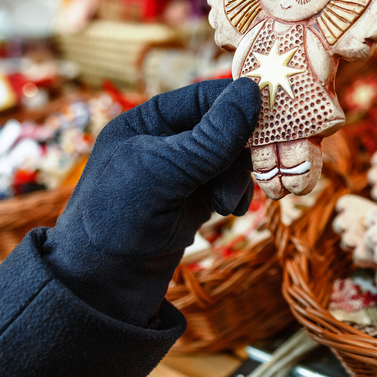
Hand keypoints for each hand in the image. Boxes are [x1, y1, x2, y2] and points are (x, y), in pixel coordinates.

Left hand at [43, 79, 260, 326]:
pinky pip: (230, 183)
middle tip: (256, 169)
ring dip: (239, 177)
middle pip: (227, 126)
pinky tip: (230, 211)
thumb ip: (212, 135)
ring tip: (227, 204)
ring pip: (233, 158)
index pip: (208, 96)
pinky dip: (237, 194)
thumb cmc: (117, 219)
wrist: (101, 286)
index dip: (241, 105)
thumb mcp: (166, 171)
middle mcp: (168, 140)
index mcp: (150, 120)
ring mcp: (183, 172)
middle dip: (243, 149)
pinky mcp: (195, 200)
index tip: (274, 119)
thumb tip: (252, 90)